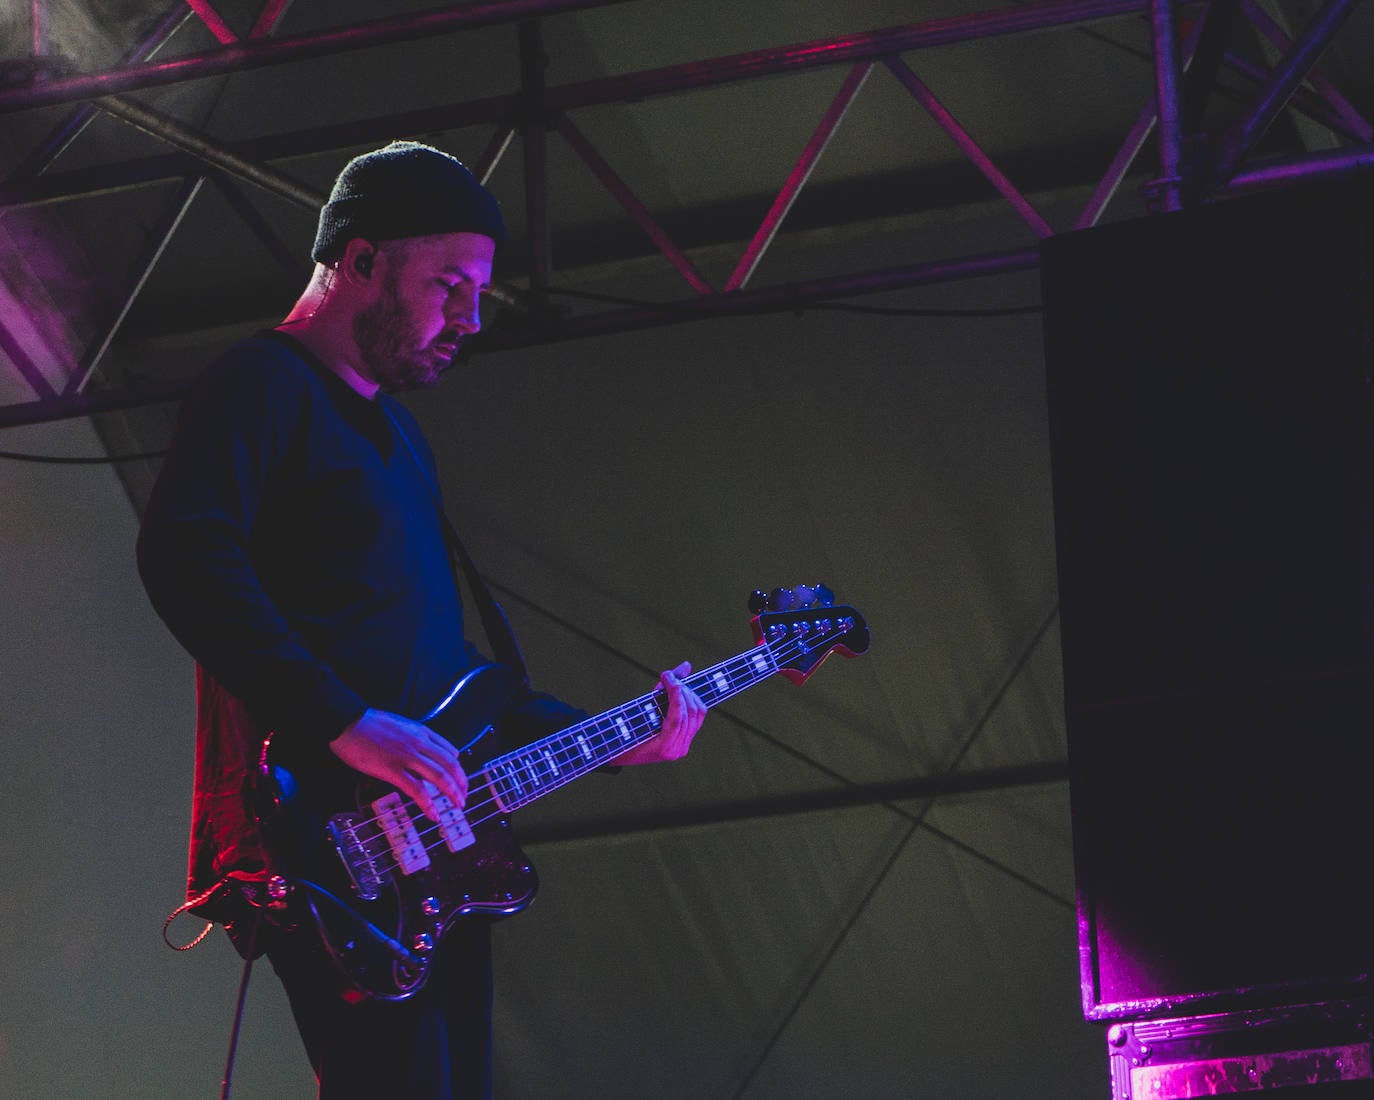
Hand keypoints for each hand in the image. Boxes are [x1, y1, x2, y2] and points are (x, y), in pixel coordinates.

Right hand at [330, 708, 468, 822]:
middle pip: (450, 765)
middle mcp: (419, 743)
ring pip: (439, 777)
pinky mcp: (391, 769)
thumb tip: (424, 754)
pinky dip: (428, 804)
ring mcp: (406, 757)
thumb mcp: (400, 725)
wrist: (348, 722)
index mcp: (421, 732)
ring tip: (458, 805)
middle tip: (464, 796)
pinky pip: (416, 789)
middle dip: (461, 783)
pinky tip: (433, 814)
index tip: (461, 780)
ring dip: (452, 793)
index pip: (450, 751)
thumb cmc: (369, 724)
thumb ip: (415, 738)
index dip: (458, 769)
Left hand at [613, 662, 706, 764]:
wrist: (609, 749)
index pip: (700, 712)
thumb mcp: (653, 705)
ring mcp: (675, 750)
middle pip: (696, 711)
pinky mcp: (664, 749)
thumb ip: (671, 687)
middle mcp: (682, 748)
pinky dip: (676, 699)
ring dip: (679, 690)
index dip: (693, 691)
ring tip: (667, 678)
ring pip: (688, 714)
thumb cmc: (630, 726)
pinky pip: (677, 720)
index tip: (680, 678)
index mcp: (682, 740)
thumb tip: (687, 665)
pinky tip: (671, 687)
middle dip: (685, 689)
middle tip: (670, 676)